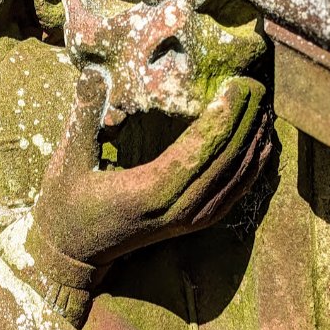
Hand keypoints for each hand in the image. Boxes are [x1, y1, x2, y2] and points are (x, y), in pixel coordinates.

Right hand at [31, 68, 270, 270]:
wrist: (70, 256)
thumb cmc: (65, 206)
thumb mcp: (67, 160)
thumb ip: (83, 116)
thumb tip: (93, 73)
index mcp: (145, 193)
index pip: (197, 154)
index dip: (221, 120)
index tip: (235, 87)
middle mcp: (173, 210)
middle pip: (223, 164)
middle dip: (244, 123)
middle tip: (255, 86)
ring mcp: (186, 221)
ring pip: (234, 181)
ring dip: (253, 144)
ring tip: (265, 107)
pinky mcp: (190, 224)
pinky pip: (232, 197)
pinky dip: (253, 171)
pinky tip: (264, 147)